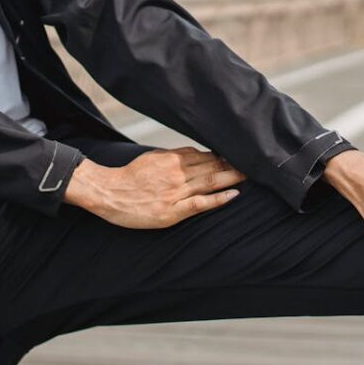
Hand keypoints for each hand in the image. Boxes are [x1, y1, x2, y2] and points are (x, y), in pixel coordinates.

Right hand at [65, 147, 246, 227]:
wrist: (106, 192)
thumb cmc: (128, 177)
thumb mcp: (152, 158)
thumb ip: (175, 156)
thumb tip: (198, 153)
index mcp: (172, 159)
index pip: (205, 155)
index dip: (225, 155)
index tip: (242, 153)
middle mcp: (177, 173)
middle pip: (212, 166)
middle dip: (235, 164)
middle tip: (257, 160)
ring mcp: (175, 192)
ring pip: (210, 181)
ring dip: (232, 177)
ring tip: (252, 174)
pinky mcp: (171, 211)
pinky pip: (199, 203)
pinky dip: (218, 198)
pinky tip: (233, 195)